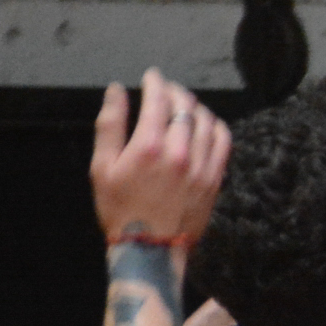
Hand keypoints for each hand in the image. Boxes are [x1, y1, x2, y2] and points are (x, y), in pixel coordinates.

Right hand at [90, 68, 230, 250]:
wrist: (148, 249)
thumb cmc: (119, 209)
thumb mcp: (102, 167)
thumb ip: (110, 125)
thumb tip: (116, 90)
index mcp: (149, 146)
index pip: (159, 98)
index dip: (155, 82)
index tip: (152, 76)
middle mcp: (180, 152)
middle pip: (185, 105)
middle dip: (174, 91)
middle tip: (165, 90)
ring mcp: (202, 166)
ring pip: (207, 120)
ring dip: (195, 107)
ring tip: (184, 105)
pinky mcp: (215, 179)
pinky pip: (223, 142)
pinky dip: (215, 127)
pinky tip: (205, 125)